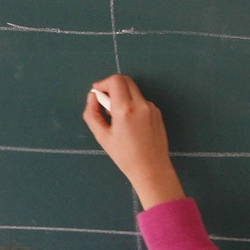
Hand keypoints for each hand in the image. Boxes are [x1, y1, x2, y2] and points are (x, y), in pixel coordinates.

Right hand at [83, 74, 185, 208]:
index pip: (115, 81)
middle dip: (112, 86)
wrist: (151, 169)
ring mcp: (151, 107)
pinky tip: (130, 124)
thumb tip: (93, 96)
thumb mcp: (102, 136)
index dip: (103, 83)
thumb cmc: (124, 156)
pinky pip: (141, 101)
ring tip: (117, 118)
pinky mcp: (157, 112)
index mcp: (125, 109)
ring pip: (133, 91)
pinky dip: (132, 105)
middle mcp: (140, 104)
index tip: (97, 94)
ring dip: (122, 96)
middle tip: (105, 103)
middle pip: (125, 80)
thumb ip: (92, 113)